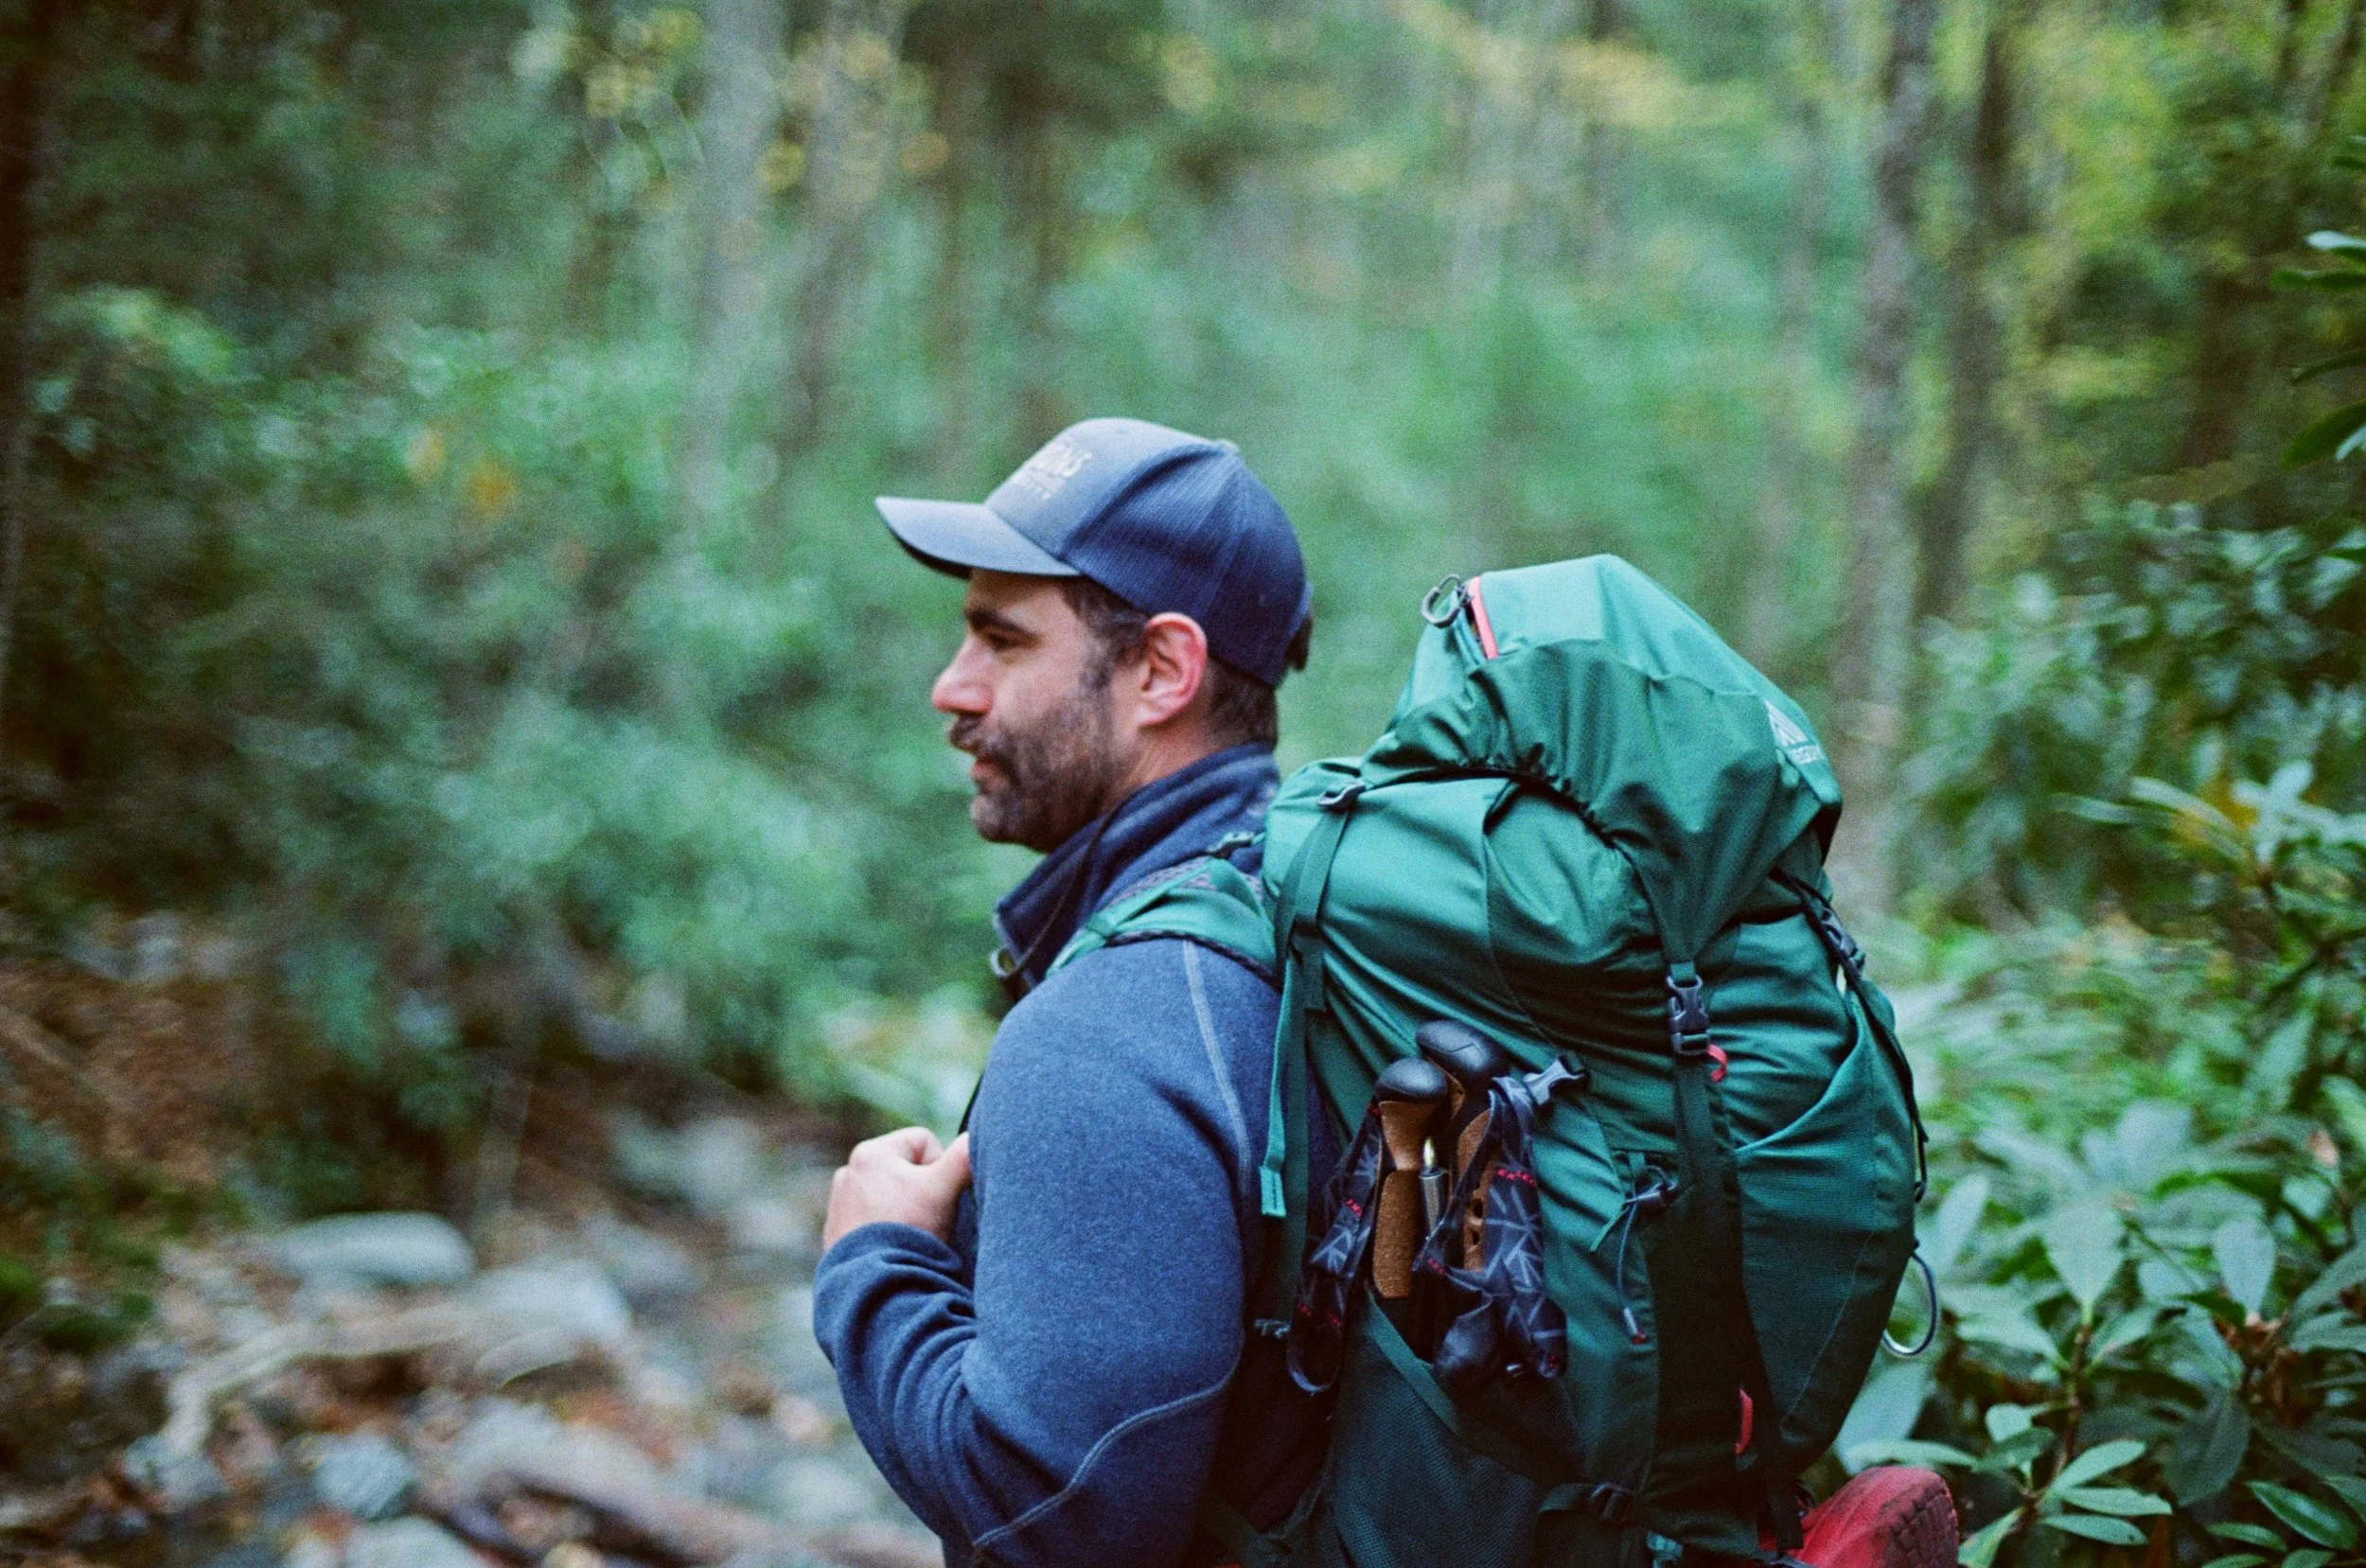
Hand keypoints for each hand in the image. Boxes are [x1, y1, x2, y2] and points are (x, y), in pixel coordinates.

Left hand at [822, 1128, 971, 1250]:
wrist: (874, 1283)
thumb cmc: (909, 1229)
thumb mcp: (943, 1189)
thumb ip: (963, 1156)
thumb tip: (974, 1138)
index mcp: (870, 1152)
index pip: (925, 1142)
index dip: (940, 1169)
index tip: (936, 1198)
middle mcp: (848, 1171)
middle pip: (906, 1169)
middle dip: (921, 1191)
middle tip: (926, 1219)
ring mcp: (839, 1203)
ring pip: (890, 1194)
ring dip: (904, 1210)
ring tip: (909, 1234)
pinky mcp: (837, 1231)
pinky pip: (872, 1218)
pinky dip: (885, 1229)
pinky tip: (890, 1247)